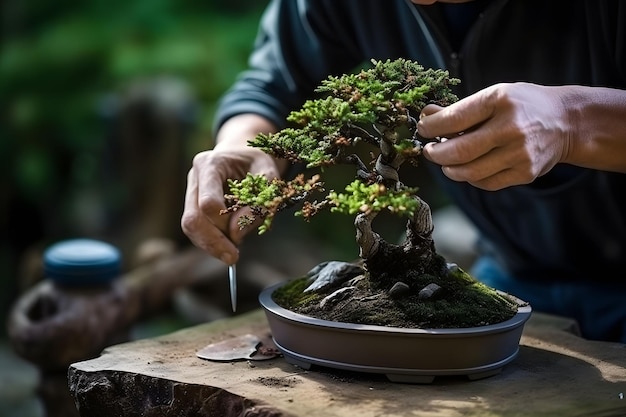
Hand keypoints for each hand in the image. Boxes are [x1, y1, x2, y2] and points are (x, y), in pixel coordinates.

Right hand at [181, 114, 281, 263]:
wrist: (245, 153)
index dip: (223, 224)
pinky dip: (209, 241)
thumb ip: (258, 203)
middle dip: (212, 242)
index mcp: (211, 164)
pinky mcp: (192, 204)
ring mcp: (190, 190)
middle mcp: (195, 177)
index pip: (208, 202)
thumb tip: (236, 234)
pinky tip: (225, 247)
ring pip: (189, 226)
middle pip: (192, 218)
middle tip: (233, 258)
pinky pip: (195, 229)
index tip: (241, 236)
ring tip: (231, 254)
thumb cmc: (258, 162)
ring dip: (210, 245)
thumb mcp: (269, 175)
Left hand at [418, 82, 569, 190]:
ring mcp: (520, 154)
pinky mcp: (526, 173)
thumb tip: (426, 116)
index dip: (431, 127)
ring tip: (446, 161)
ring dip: (449, 169)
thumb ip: (460, 109)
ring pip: (469, 172)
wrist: (566, 122)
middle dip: (436, 154)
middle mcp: (511, 128)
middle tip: (429, 151)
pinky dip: (469, 177)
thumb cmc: (522, 106)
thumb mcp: (494, 96)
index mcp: (500, 101)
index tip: (423, 129)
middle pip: (459, 151)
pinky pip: (485, 182)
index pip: (454, 119)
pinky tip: (467, 168)